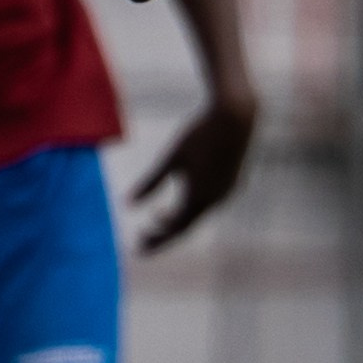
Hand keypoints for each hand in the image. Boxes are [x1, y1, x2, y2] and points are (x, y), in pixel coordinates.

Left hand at [130, 89, 258, 252]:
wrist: (235, 116)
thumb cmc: (199, 135)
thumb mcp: (171, 158)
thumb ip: (150, 182)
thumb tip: (127, 205)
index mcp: (199, 197)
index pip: (174, 229)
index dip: (156, 238)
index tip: (138, 245)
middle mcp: (216, 200)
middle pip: (186, 226)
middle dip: (163, 235)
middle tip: (142, 239)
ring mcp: (227, 192)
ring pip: (199, 214)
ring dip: (177, 219)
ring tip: (157, 217)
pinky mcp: (233, 182)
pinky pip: (209, 203)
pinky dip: (192, 207)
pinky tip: (181, 201)